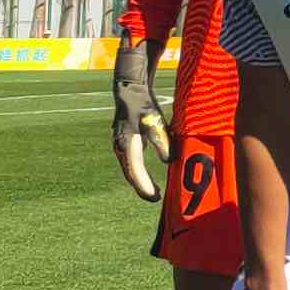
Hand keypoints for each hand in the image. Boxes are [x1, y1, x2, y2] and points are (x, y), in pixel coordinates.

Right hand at [111, 36, 171, 201]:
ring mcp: (120, 145)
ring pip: (130, 169)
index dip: (144, 185)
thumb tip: (168, 160)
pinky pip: (131, 163)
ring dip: (141, 182)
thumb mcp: (154, 120)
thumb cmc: (143, 104)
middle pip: (131, 173)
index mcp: (127, 143)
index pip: (135, 170)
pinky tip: (148, 180)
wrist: (129, 90)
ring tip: (154, 193)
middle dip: (142, 187)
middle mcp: (120, 147)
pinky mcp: (125, 143)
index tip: (154, 197)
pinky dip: (139, 173)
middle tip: (156, 198)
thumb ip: (161, 140)